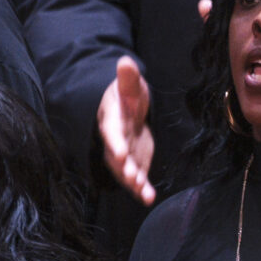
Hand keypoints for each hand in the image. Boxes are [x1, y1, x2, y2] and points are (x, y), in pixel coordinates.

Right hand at [97, 57, 156, 204]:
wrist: (127, 109)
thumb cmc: (128, 95)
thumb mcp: (130, 85)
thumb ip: (128, 78)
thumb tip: (125, 62)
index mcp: (112, 120)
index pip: (112, 132)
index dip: (116, 143)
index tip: (122, 153)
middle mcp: (114, 140)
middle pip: (116, 156)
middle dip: (123, 168)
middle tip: (131, 178)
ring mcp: (123, 154)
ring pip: (125, 170)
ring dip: (133, 182)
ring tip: (142, 192)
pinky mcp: (134, 163)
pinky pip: (136, 178)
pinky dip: (141, 189)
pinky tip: (148, 198)